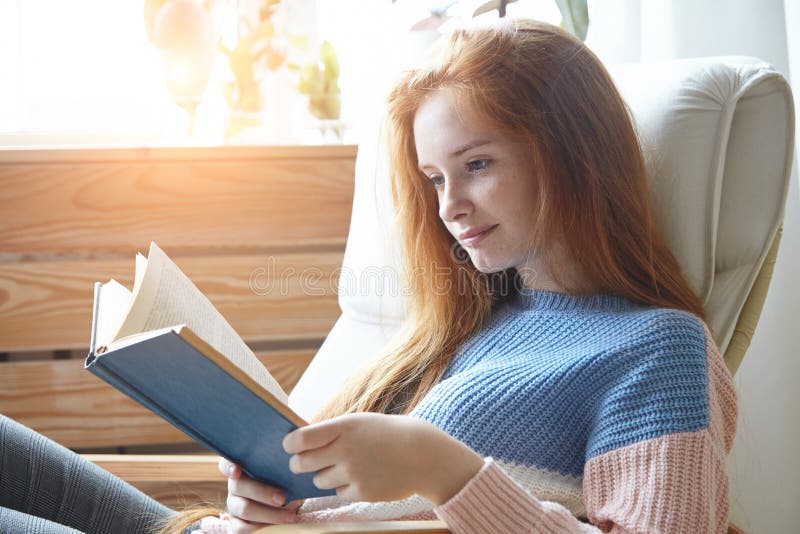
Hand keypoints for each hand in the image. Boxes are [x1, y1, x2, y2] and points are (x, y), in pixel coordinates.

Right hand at [218, 457, 301, 532]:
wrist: (283, 501)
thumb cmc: (281, 480)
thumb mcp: (278, 472)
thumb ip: (277, 467)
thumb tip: (292, 468)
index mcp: (242, 467)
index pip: (226, 464)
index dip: (229, 467)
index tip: (237, 470)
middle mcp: (234, 485)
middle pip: (239, 486)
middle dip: (262, 492)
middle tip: (282, 498)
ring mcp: (234, 504)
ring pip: (244, 509)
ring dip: (269, 514)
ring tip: (290, 516)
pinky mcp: (236, 523)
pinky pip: (243, 529)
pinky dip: (263, 528)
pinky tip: (279, 526)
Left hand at [282, 413, 483, 504]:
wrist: (421, 454)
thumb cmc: (384, 434)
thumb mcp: (358, 423)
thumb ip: (330, 432)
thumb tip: (297, 446)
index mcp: (343, 427)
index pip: (301, 439)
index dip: (290, 445)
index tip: (290, 446)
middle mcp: (346, 450)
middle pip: (301, 464)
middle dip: (299, 464)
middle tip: (303, 462)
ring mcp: (354, 473)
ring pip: (319, 480)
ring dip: (326, 475)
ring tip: (346, 466)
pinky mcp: (362, 493)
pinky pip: (338, 493)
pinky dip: (345, 487)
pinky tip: (363, 476)